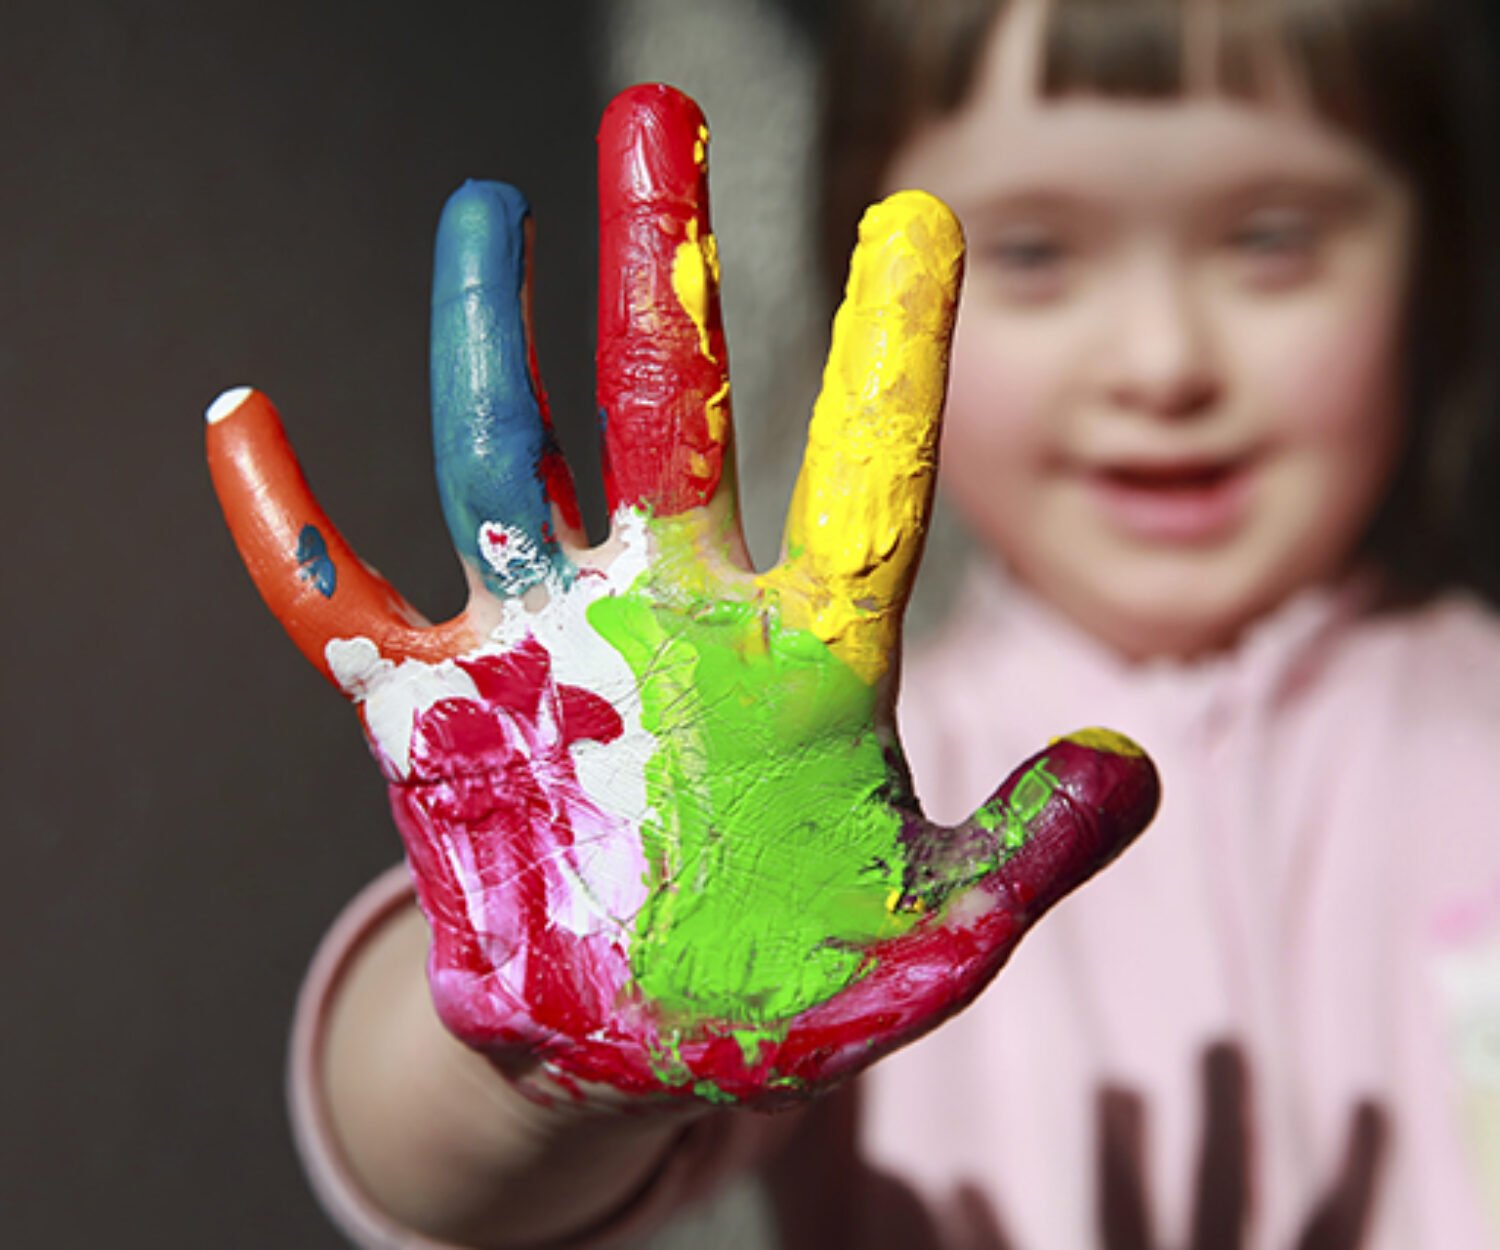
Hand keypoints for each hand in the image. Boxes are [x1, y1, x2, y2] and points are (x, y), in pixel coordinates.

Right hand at [206, 84, 1157, 1109]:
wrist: (638, 1043)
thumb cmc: (789, 984)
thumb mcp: (933, 934)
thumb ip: (1029, 853)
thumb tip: (1132, 764)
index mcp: (805, 660)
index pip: (862, 480)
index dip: (892, 354)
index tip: (920, 217)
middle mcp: (672, 616)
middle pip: (666, 406)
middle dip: (661, 264)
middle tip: (655, 115)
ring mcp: (548, 649)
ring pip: (502, 459)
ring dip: (484, 341)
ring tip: (486, 213)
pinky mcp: (436, 713)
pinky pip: (340, 603)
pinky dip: (286, 528)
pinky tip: (245, 425)